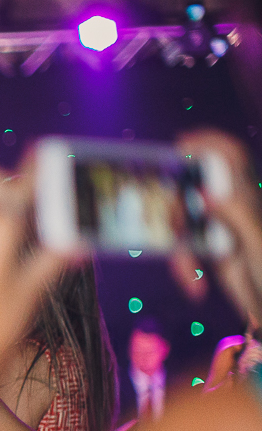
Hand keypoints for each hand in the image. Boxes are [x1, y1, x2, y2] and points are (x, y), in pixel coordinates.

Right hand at [176, 130, 261, 323]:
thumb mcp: (256, 246)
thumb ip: (236, 217)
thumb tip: (207, 195)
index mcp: (248, 200)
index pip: (230, 157)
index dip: (208, 144)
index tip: (181, 146)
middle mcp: (232, 209)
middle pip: (193, 191)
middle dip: (177, 208)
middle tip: (176, 228)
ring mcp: (218, 229)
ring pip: (184, 223)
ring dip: (178, 247)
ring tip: (187, 269)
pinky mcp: (208, 251)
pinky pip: (184, 250)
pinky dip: (183, 268)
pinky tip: (195, 286)